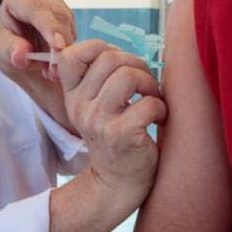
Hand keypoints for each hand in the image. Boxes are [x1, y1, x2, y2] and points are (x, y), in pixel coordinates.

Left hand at [0, 0, 76, 131]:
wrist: (21, 53)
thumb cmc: (7, 48)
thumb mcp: (2, 53)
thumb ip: (11, 52)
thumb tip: (20, 53)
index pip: (36, 8)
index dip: (49, 27)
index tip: (58, 48)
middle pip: (57, 15)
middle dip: (59, 43)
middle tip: (55, 70)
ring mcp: (55, 1)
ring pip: (68, 23)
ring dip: (65, 48)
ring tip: (52, 71)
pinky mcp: (66, 12)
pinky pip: (73, 30)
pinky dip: (69, 47)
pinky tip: (58, 60)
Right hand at [58, 41, 167, 199]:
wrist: (118, 182)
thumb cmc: (114, 136)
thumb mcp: (94, 107)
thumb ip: (97, 78)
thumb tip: (116, 49)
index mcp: (72, 96)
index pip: (70, 55)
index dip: (99, 48)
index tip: (118, 64)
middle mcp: (80, 107)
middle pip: (109, 58)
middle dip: (136, 64)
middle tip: (144, 85)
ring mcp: (99, 121)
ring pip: (128, 76)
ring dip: (150, 84)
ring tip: (152, 98)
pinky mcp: (121, 135)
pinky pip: (147, 103)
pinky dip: (160, 107)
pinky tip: (158, 118)